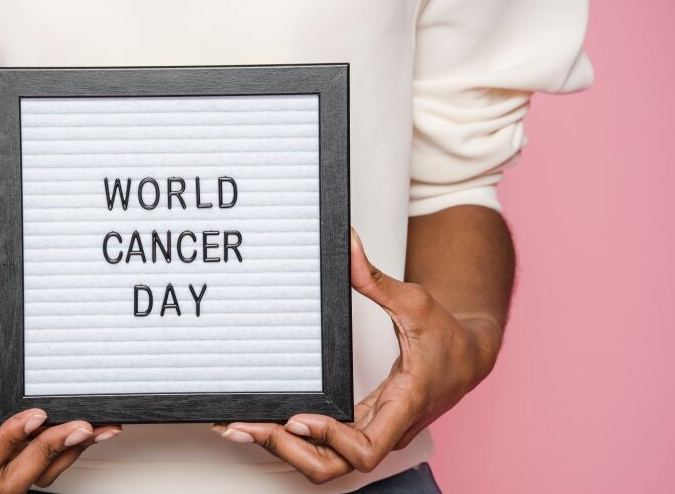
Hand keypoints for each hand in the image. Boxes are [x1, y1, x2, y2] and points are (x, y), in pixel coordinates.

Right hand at [0, 249, 121, 492]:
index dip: (10, 446)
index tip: (33, 413)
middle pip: (10, 477)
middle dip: (46, 457)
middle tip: (78, 425)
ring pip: (29, 469)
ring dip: (64, 455)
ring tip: (98, 427)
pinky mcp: (4, 415)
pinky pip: (37, 441)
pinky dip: (66, 439)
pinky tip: (96, 422)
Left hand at [212, 229, 502, 483]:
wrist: (469, 357)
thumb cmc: (448, 336)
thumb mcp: (415, 301)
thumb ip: (375, 278)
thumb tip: (347, 244)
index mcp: (403, 405)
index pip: (365, 449)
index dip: (329, 440)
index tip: (299, 417)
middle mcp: (387, 428)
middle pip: (334, 465)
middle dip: (289, 451)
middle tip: (247, 426)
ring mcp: (374, 430)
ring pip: (326, 461)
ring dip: (283, 449)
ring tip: (240, 427)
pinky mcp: (363, 425)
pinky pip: (326, 445)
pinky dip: (294, 439)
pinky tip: (263, 424)